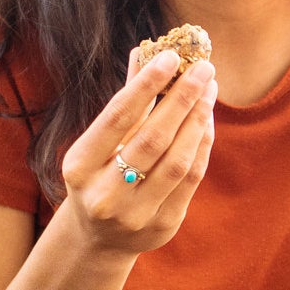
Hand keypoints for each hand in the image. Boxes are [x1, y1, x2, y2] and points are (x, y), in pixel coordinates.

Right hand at [58, 49, 216, 254]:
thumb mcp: (100, 141)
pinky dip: (202, 145)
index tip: (172, 57)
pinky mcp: (163, 226)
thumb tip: (145, 51)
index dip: (146, 85)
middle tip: (203, 68)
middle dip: (182, 98)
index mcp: (80, 166)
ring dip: (198, 119)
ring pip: (177, 160)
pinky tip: (207, 120)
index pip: (118, 118)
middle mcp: (104, 194)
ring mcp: (135, 214)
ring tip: (209, 89)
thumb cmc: (100, 174)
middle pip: (153, 139)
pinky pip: (191, 178)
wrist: (99, 239)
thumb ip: (125, 100)